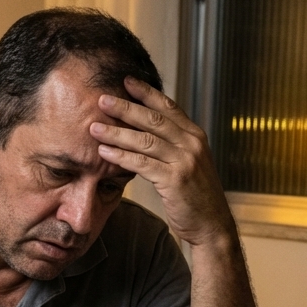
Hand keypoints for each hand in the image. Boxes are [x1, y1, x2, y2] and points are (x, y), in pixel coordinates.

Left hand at [90, 77, 234, 246]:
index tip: (126, 81)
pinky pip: (142, 163)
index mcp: (194, 135)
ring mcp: (184, 160)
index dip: (146, 93)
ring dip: (117, 132)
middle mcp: (191, 143)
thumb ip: (173, 145)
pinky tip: (105, 152)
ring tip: (95, 127)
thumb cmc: (195, 196)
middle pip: (153, 119)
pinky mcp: (175, 179)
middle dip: (125, 107)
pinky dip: (121, 156)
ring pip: (144, 140)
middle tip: (102, 99)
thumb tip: (145, 130)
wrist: (211, 225)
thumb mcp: (189, 163)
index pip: (168, 107)